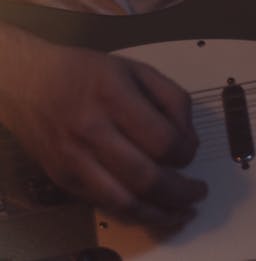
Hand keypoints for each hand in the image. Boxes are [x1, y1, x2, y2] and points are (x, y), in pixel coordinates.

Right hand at [0, 24, 206, 227]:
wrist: (29, 83)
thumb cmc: (86, 72)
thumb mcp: (135, 68)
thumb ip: (170, 98)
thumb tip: (189, 139)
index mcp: (114, 95)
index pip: (161, 138)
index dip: (186, 152)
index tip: (192, 151)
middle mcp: (92, 131)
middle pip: (145, 177)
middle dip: (180, 192)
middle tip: (198, 192)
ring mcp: (75, 160)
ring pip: (124, 202)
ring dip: (160, 214)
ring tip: (182, 212)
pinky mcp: (64, 180)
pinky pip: (104, 206)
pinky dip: (133, 214)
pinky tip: (152, 212)